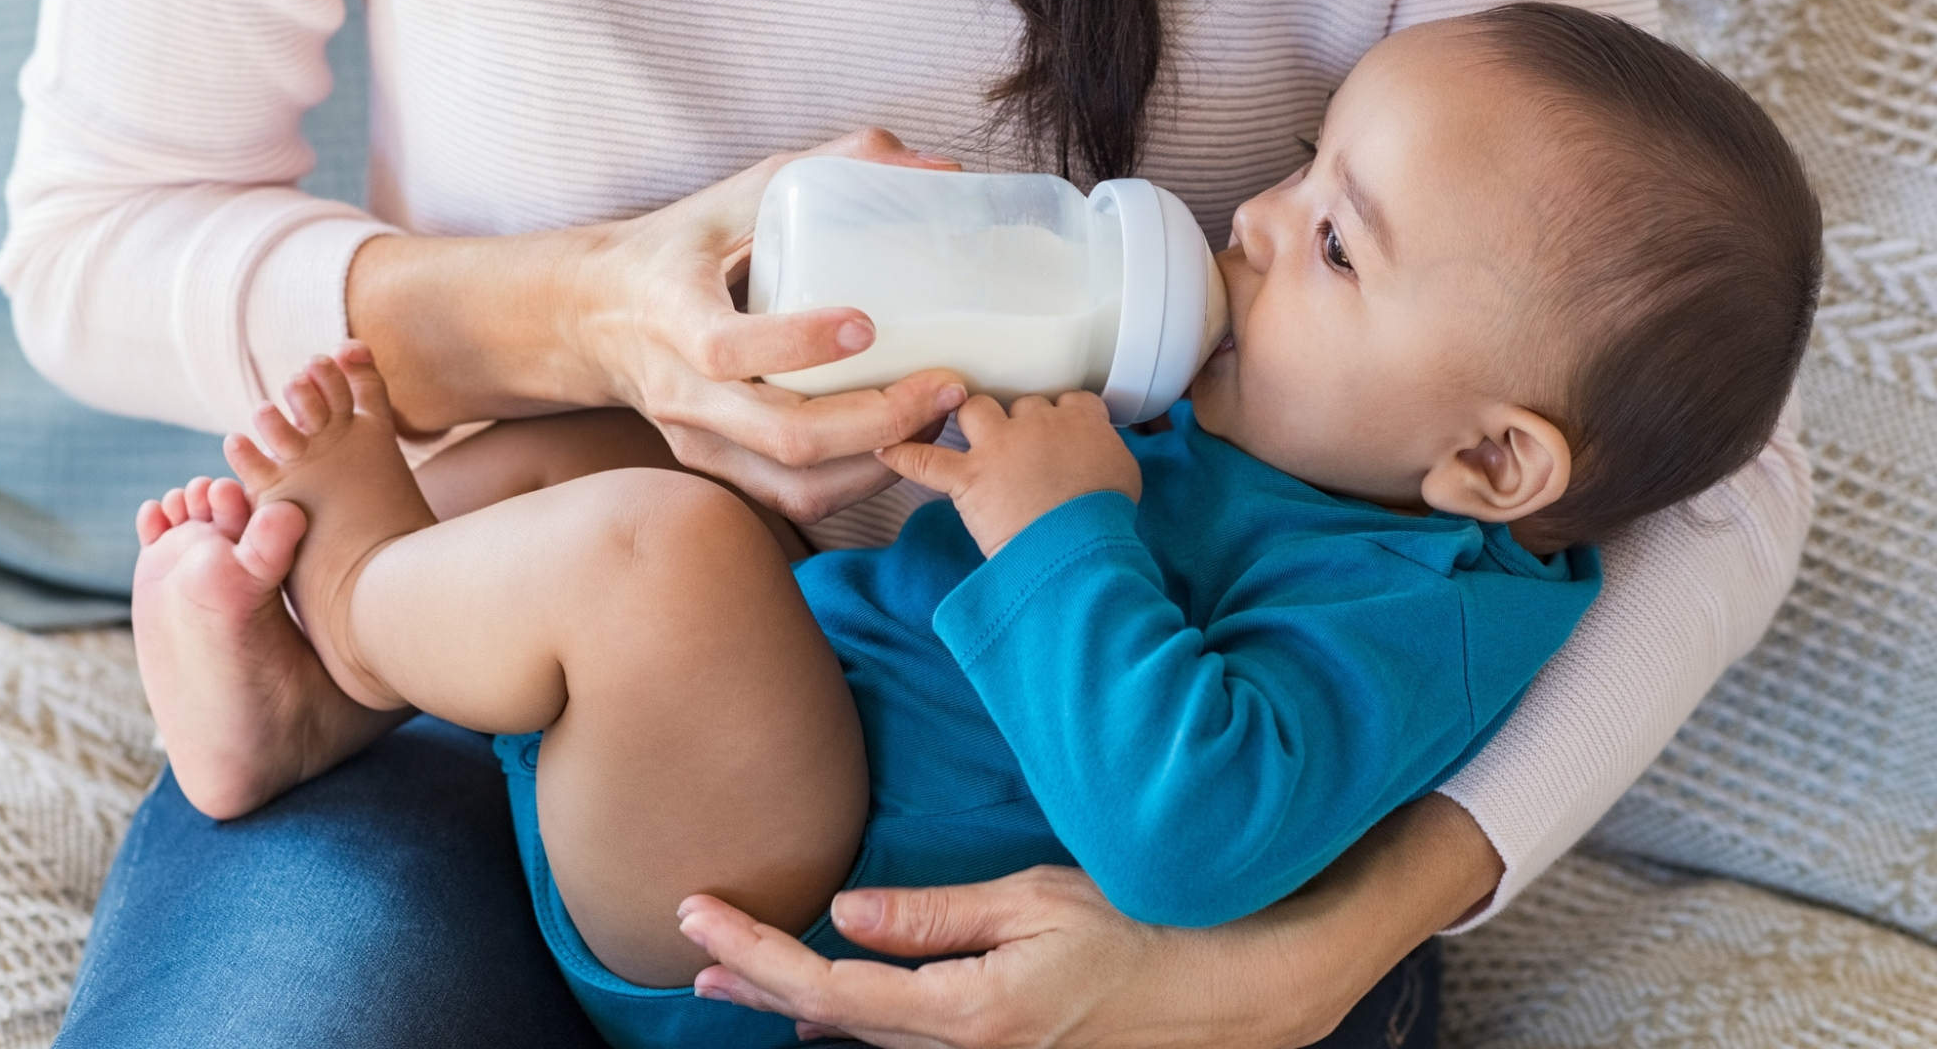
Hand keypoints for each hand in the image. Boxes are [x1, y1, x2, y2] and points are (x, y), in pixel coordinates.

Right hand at [352, 129, 971, 523]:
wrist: (593, 314)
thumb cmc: (681, 248)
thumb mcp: (741, 193)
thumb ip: (836, 167)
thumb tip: (941, 169)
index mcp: (673, 313)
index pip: (727, 348)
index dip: (799, 343)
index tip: (868, 326)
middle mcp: (682, 390)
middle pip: (783, 435)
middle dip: (878, 421)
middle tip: (947, 386)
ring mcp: (699, 439)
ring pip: (796, 483)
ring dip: (880, 462)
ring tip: (938, 419)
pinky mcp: (718, 467)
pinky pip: (795, 498)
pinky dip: (859, 483)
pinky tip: (905, 447)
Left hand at [674, 796, 1502, 1048]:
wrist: (1244, 990)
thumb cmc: (1152, 929)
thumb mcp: (1039, 902)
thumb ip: (936, 917)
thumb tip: (848, 913)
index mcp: (970, 1014)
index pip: (829, 989)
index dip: (755, 954)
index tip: (696, 915)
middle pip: (834, 1027)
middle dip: (758, 985)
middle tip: (692, 952)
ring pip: (872, 1044)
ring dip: (800, 1008)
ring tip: (738, 981)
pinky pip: (916, 1046)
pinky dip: (862, 1024)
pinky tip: (832, 1011)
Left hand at [877, 393, 1140, 555]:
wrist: (1079, 546)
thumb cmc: (1106, 518)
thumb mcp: (1125, 476)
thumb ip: (1107, 454)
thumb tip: (1098, 459)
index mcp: (1080, 420)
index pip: (1068, 399)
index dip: (1060, 414)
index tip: (1058, 429)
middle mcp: (1037, 423)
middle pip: (1020, 403)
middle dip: (1017, 421)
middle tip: (1018, 446)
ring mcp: (999, 447)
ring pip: (975, 409)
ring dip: (970, 418)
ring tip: (967, 431)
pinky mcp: (969, 477)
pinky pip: (925, 460)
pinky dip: (904, 456)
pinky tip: (887, 451)